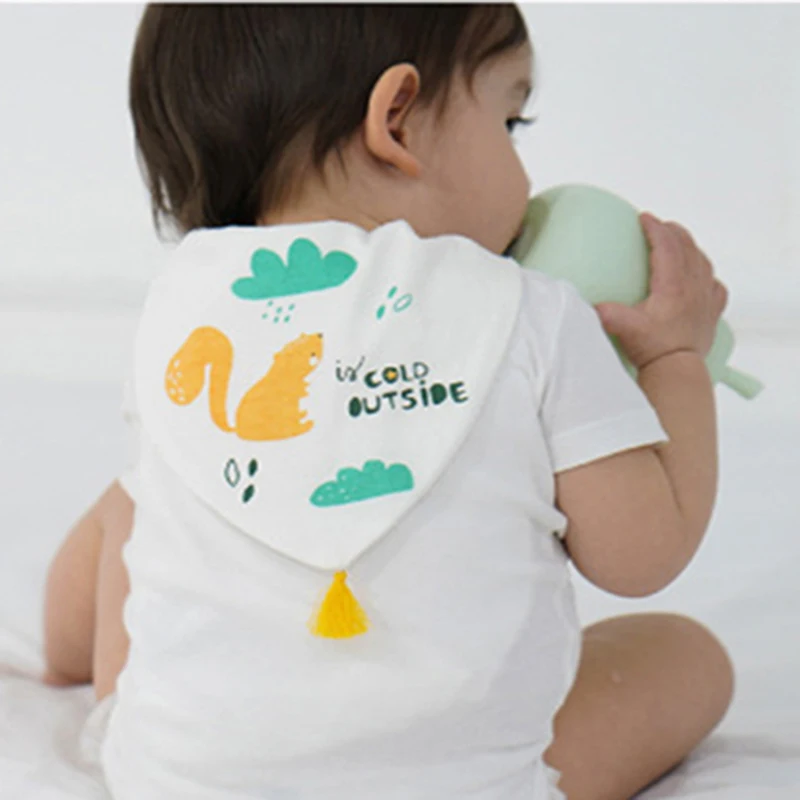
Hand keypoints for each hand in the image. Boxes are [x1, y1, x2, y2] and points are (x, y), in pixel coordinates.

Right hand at [594, 212, 728, 369]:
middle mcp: (693, 287)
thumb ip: (605, 312)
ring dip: (691, 248)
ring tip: (679, 244)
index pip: (667, 245)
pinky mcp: (711, 314)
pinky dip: (707, 276)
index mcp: (673, 285)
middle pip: (688, 247)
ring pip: (703, 262)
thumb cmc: (653, 350)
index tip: (645, 218)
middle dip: (673, 232)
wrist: (677, 370)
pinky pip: (715, 287)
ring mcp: (705, 299)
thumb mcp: (624, 328)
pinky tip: (702, 278)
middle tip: (660, 226)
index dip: (655, 228)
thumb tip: (587, 303)